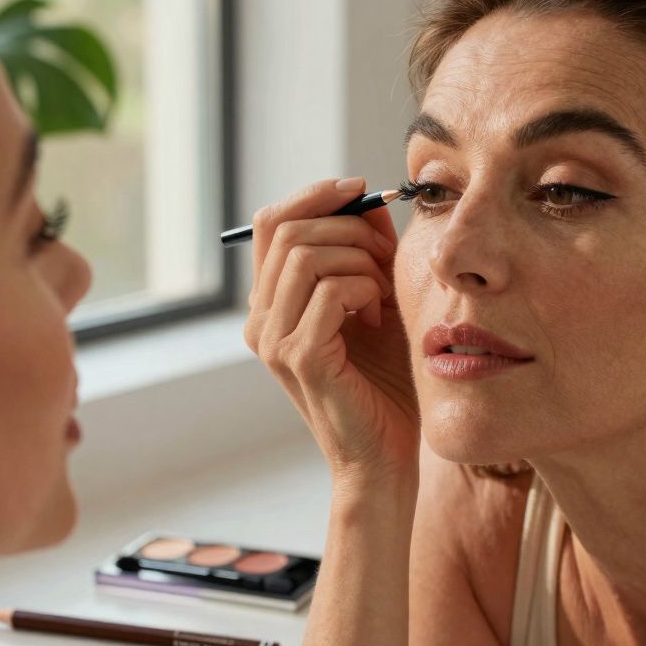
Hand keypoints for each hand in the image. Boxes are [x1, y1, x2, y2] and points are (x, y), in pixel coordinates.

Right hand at [244, 177, 418, 485]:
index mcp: (269, 304)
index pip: (270, 222)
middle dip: (349, 228)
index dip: (313, 196)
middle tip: (386, 255)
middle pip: (289, 230)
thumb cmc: (384, 384)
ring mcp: (273, 341)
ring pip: (308, 255)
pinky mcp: (300, 358)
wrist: (385, 455)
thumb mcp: (378, 300)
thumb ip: (367, 251)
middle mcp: (259, 320)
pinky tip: (376, 315)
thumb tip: (367, 199)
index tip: (359, 190)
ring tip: (381, 292)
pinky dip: (364, 288)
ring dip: (360, 260)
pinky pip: (330, 290)